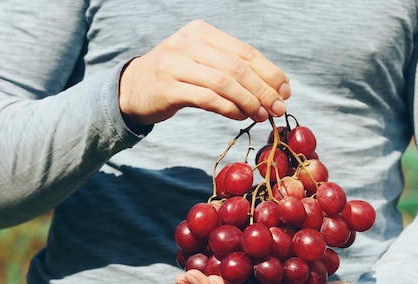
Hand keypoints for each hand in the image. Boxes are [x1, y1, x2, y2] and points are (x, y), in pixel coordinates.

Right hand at [118, 20, 290, 125]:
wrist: (132, 88)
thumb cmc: (176, 77)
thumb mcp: (201, 63)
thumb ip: (231, 71)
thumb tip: (273, 91)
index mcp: (202, 32)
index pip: (245, 51)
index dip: (269, 73)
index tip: (285, 91)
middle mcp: (188, 43)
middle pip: (237, 68)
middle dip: (263, 90)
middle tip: (277, 109)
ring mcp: (175, 65)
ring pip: (224, 83)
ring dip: (248, 102)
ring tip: (261, 116)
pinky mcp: (167, 88)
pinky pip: (207, 98)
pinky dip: (228, 109)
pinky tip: (239, 117)